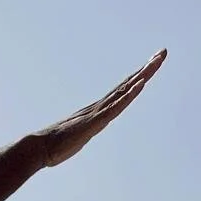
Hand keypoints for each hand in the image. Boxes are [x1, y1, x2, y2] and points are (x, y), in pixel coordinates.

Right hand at [41, 50, 166, 167]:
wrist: (37, 148)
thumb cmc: (52, 147)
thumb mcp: (74, 140)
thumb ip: (80, 135)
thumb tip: (78, 138)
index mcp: (96, 111)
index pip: (122, 91)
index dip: (137, 77)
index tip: (150, 64)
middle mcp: (99, 106)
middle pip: (127, 84)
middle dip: (146, 68)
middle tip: (162, 52)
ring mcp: (97, 112)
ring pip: (125, 90)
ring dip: (143, 75)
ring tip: (158, 60)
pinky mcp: (95, 122)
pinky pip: (116, 106)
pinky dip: (129, 94)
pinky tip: (141, 84)